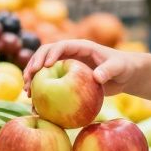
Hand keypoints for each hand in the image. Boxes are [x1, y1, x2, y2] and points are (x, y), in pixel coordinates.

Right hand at [23, 39, 142, 95]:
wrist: (124, 75)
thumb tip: (97, 77)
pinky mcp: (66, 78)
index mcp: (80, 47)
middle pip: (46, 55)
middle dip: (34, 64)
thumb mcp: (118, 68)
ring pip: (44, 68)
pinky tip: (36, 105)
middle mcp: (70, 54)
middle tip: (28, 79)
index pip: (61, 46)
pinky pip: (50, 83)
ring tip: (27, 92)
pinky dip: (42, 92)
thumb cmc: (123, 67)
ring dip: (33, 78)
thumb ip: (108, 70)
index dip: (50, 54)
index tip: (44, 66)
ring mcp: (66, 66)